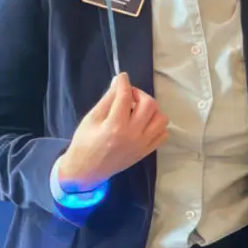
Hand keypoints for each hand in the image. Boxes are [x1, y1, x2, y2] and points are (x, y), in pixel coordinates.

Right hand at [57, 72, 168, 191]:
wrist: (85, 171)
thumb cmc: (84, 143)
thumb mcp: (91, 118)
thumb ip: (107, 100)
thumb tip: (119, 83)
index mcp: (115, 126)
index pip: (125, 96)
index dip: (124, 83)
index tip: (122, 77)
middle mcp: (133, 134)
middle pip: (149, 104)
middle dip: (139, 94)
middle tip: (128, 96)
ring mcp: (143, 144)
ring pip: (161, 118)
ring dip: (151, 109)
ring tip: (137, 110)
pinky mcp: (146, 151)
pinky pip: (163, 134)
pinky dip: (156, 124)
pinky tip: (143, 123)